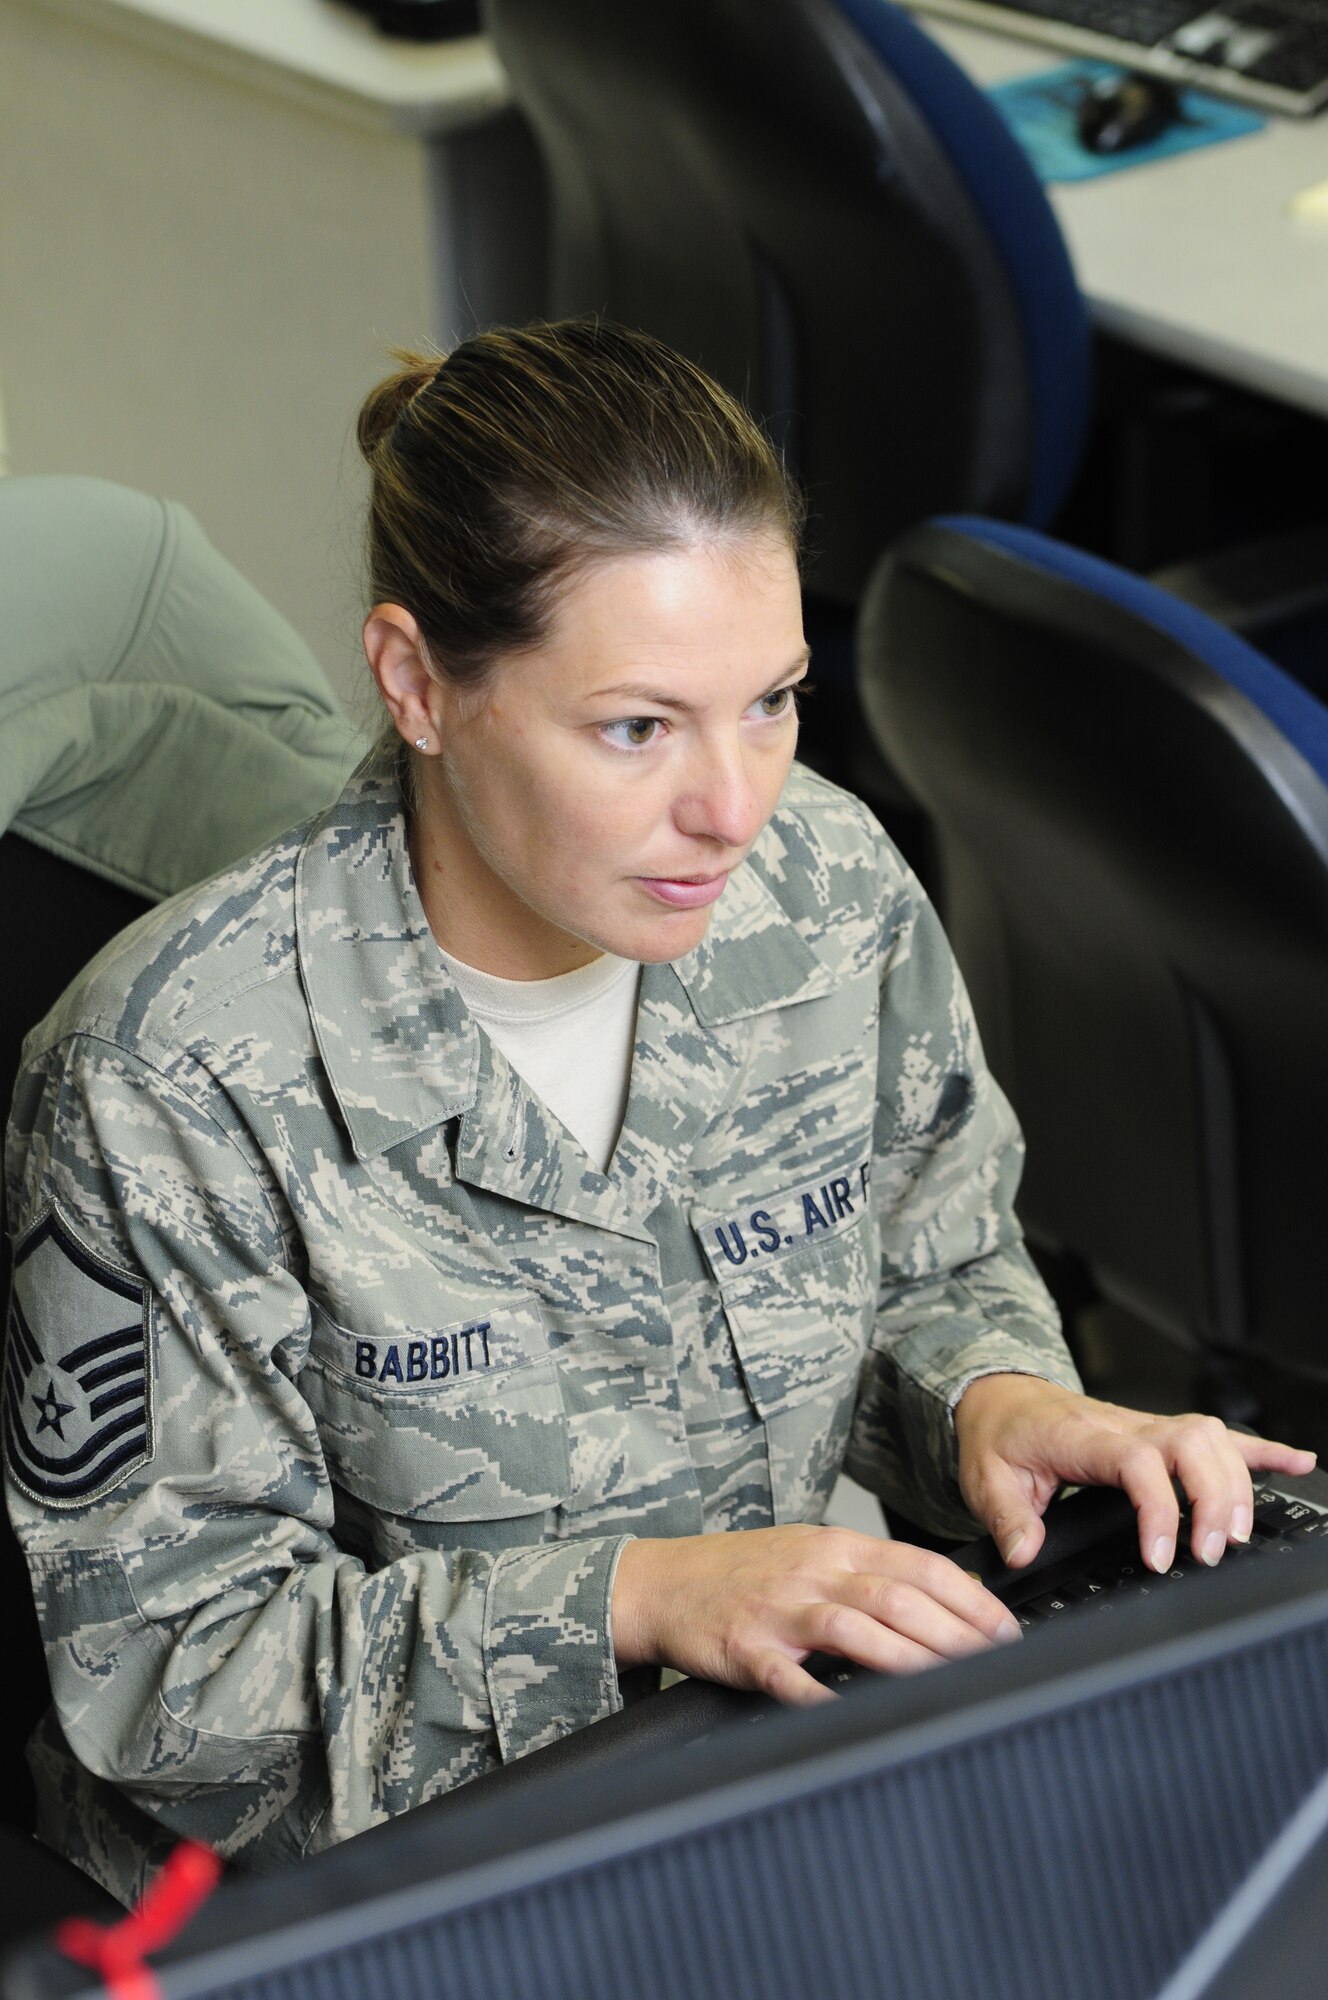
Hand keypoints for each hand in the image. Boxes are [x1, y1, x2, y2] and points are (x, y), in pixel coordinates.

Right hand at [611, 1523, 1021, 1704]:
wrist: (661, 1582)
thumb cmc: (741, 1573)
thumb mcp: (809, 1555)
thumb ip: (869, 1575)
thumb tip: (945, 1604)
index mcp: (835, 1547)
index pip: (919, 1566)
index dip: (970, 1600)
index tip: (1007, 1632)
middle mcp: (813, 1572)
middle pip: (897, 1598)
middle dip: (955, 1634)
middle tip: (996, 1665)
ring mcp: (778, 1610)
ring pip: (853, 1628)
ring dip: (907, 1659)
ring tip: (949, 1685)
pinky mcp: (744, 1647)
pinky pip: (788, 1676)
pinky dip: (821, 1694)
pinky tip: (849, 1711)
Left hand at [954, 1374, 1316, 1572]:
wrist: (999, 1396)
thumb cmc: (999, 1434)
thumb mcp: (984, 1478)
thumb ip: (1007, 1517)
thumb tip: (1024, 1553)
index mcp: (1083, 1437)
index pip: (1138, 1464)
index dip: (1158, 1511)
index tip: (1160, 1558)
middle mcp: (1124, 1426)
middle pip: (1191, 1445)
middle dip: (1213, 1499)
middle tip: (1210, 1552)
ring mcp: (1147, 1426)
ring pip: (1212, 1438)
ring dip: (1235, 1484)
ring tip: (1235, 1534)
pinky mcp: (1160, 1432)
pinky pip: (1220, 1435)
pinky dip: (1262, 1450)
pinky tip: (1295, 1465)